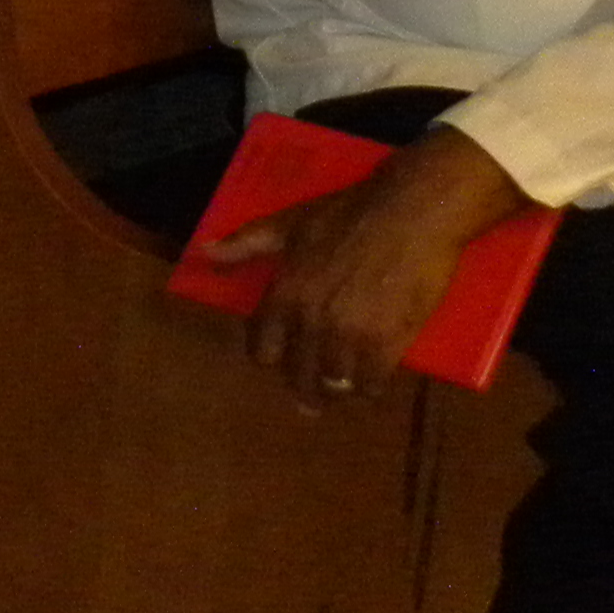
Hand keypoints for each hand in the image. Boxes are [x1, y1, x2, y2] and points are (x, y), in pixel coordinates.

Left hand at [206, 125, 530, 406]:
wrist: (410, 213)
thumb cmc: (347, 213)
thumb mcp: (287, 224)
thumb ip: (244, 244)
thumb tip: (204, 253)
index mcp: (284, 294)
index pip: (262, 347)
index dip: (268, 356)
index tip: (277, 359)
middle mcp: (311, 321)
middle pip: (298, 374)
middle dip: (302, 386)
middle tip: (309, 400)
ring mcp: (350, 335)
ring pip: (334, 385)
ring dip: (335, 392)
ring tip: (340, 394)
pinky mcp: (389, 343)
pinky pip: (372, 384)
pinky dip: (369, 389)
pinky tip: (370, 386)